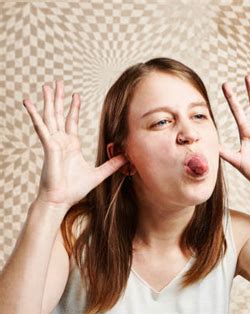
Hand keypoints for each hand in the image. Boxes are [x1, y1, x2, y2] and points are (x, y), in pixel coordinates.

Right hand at [23, 80, 126, 209]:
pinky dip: (34, 115)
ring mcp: (53, 142)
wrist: (61, 199)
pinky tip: (28, 102)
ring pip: (49, 116)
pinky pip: (41, 127)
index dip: (73, 108)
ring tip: (46, 86)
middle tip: (57, 83)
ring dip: (48, 101)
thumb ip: (112, 165)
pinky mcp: (48, 146)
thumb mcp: (98, 174)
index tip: (76, 95)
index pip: (71, 121)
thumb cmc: (74, 189)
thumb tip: (127, 158)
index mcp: (70, 145)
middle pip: (59, 114)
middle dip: (59, 99)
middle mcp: (60, 141)